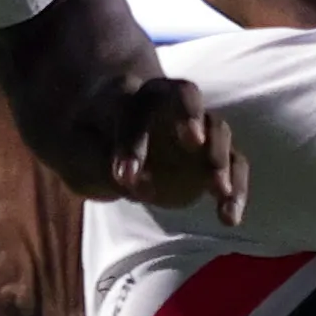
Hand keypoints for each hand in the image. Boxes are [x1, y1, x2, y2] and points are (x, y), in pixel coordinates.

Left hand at [88, 74, 248, 221]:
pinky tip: (229, 218)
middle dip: (190, 115)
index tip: (123, 179)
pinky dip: (235, 190)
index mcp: (131, 101)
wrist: (116, 154)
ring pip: (217, 129)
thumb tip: (127, 180)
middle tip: (193, 142)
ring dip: (219, 158)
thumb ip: (94, 160)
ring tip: (219, 190)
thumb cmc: (95, 146)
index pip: (133, 112)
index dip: (131, 142)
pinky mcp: (212, 159)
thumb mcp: (80, 154)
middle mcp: (169, 107)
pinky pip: (235, 166)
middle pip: (187, 96)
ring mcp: (196, 130)